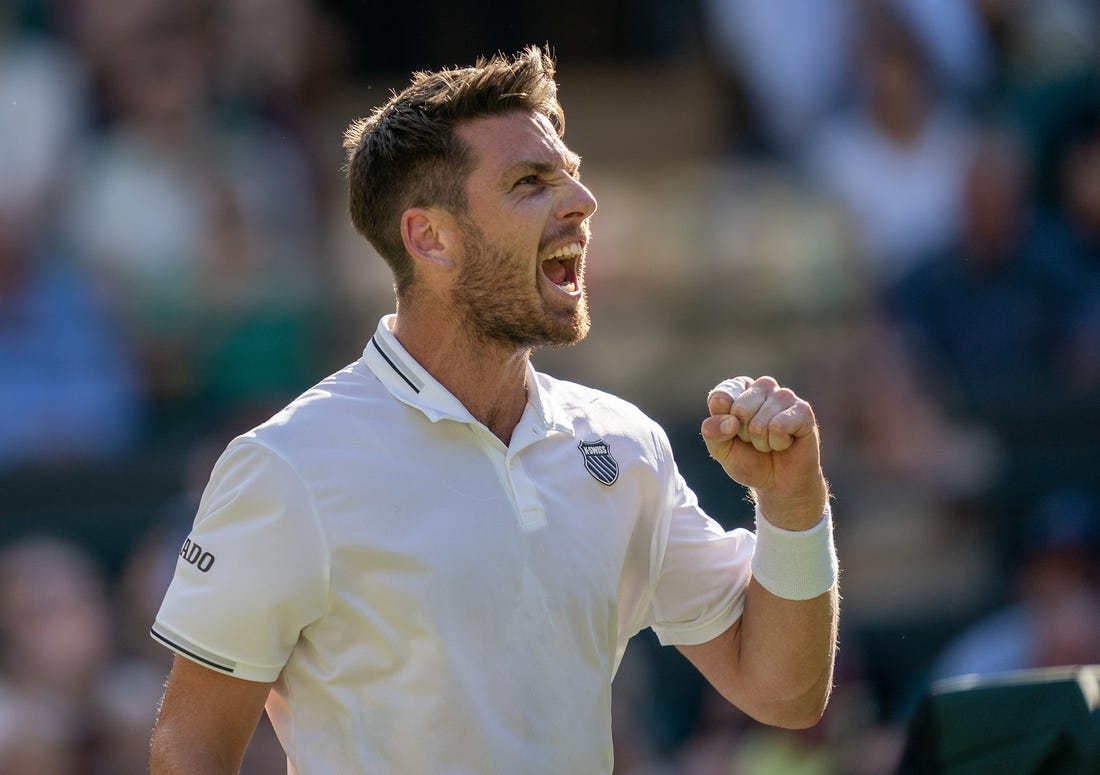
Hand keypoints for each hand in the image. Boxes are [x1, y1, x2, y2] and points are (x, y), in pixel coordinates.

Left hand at [700, 376, 826, 529]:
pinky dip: (778, 443)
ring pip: (759, 422)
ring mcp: (784, 396)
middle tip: (756, 440)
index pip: (720, 397)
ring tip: (771, 442)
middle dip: (744, 435)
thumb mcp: (721, 449)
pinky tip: (786, 442)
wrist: (779, 484)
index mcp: (740, 388)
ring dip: (762, 442)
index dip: (724, 424)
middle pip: (740, 410)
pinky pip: (779, 427)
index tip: (734, 432)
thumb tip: (730, 421)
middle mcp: (763, 386)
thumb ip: (713, 431)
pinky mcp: (803, 410)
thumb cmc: (749, 460)